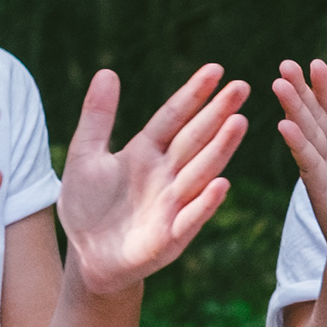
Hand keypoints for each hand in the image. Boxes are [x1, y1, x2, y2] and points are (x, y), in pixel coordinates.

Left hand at [56, 61, 248, 296]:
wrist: (88, 257)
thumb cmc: (88, 206)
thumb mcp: (84, 155)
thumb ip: (97, 117)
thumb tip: (107, 71)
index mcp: (146, 152)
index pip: (173, 117)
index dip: (193, 94)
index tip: (216, 70)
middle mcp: (166, 174)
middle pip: (194, 138)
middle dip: (218, 113)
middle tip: (242, 87)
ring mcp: (172, 204)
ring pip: (200, 171)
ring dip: (220, 149)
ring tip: (239, 123)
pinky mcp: (171, 236)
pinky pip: (191, 217)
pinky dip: (205, 202)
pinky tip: (221, 184)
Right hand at [272, 60, 326, 259]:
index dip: (324, 89)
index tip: (314, 64)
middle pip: (313, 118)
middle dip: (300, 91)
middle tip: (285, 64)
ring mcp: (321, 173)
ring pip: (306, 135)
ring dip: (293, 110)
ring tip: (279, 83)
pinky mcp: (321, 190)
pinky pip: (308, 163)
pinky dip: (298, 144)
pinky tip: (285, 124)